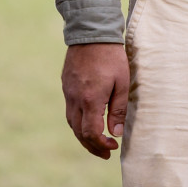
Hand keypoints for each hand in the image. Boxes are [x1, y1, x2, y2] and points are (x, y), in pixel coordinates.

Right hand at [61, 42, 129, 158]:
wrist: (90, 32)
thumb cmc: (111, 56)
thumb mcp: (121, 82)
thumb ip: (118, 109)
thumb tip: (116, 133)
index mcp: (90, 99)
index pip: (90, 133)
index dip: (101, 145)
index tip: (113, 146)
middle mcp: (75, 98)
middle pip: (78, 132)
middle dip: (92, 146)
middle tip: (105, 153)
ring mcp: (68, 91)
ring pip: (71, 122)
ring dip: (83, 136)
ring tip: (96, 142)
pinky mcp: (66, 84)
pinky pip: (69, 109)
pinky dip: (78, 121)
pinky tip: (88, 120)